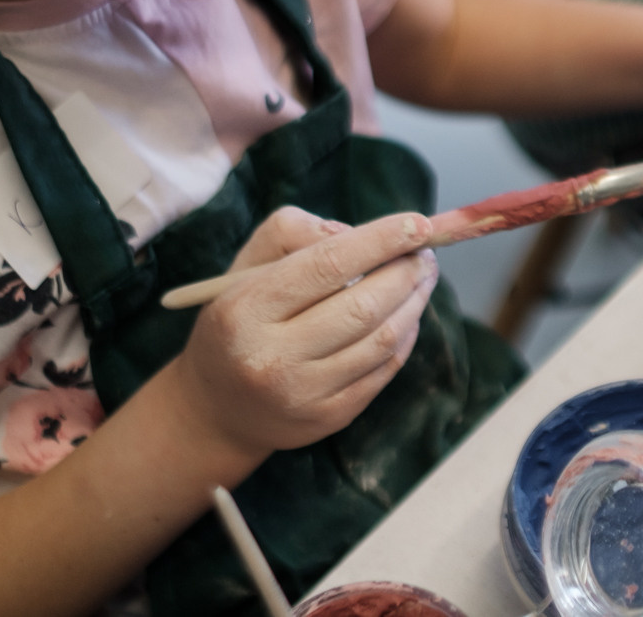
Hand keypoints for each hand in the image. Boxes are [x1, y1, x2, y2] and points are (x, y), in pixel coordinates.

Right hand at [165, 208, 437, 458]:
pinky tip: (408, 314)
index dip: (380, 241)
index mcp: (247, 309)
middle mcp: (272, 357)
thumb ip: (295, 232)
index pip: (328, 265)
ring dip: (414, 301)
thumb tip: (357, 235)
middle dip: (406, 272)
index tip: (419, 223)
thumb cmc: (239, 320)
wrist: (217, 409)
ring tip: (423, 275)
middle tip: (425, 250)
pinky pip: (383, 370)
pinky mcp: (328, 418)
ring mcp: (303, 394)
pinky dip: (405, 336)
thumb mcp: (246, 265)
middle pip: (363, 306)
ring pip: (382, 339)